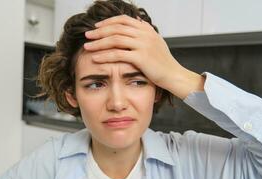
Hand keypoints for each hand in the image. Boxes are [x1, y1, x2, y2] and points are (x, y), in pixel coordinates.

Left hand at [83, 15, 203, 98]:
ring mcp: (143, 45)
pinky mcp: (141, 57)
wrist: (173, 75)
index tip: (97, 27)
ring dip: (99, 42)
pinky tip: (96, 58)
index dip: (108, 22)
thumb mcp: (156, 42)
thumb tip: (137, 21)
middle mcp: (145, 34)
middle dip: (99, 31)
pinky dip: (104, 55)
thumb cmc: (164, 62)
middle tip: (88, 36)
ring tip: (88, 47)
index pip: (123, 19)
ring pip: (115, 39)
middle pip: (116, 28)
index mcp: (146, 29)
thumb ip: (146, 31)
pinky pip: (118, 54)